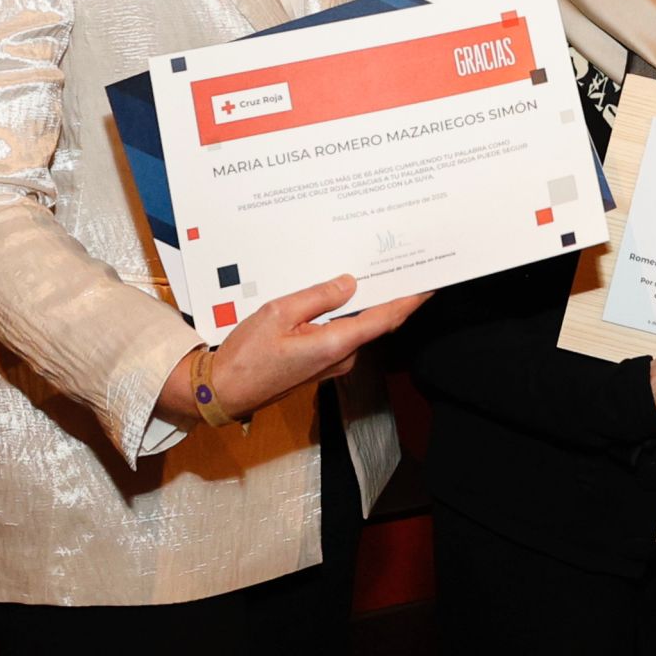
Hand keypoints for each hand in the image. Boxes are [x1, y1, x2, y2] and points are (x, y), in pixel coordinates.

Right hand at [158, 275, 426, 423]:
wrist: (225, 391)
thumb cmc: (247, 354)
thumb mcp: (278, 313)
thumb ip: (318, 297)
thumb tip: (350, 283)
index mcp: (336, 344)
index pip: (386, 318)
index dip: (411, 299)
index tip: (430, 281)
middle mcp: (342, 357)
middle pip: (377, 322)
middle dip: (392, 294)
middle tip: (401, 263)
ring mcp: (332, 363)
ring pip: (359, 327)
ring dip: (368, 303)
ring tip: (375, 270)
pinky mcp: (321, 364)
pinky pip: (343, 334)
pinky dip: (349, 314)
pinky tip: (343, 295)